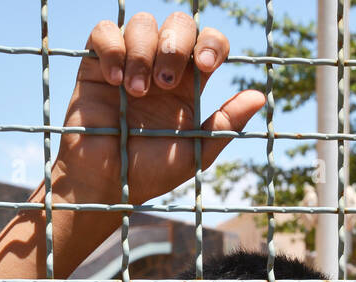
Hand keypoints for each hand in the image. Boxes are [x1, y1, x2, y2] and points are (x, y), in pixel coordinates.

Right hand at [52, 13, 265, 207]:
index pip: (209, 42)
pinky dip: (112, 49)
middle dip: (176, 44)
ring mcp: (129, 61)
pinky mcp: (96, 64)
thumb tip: (259, 96)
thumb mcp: (195, 152)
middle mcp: (161, 65)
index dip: (212, 43)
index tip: (206, 66)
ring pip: (142, 23)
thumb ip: (226, 124)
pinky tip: (114, 81)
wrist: (107, 183)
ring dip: (143, 52)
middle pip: (179, 23)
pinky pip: (105, 32)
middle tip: (166, 83)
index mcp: (189, 83)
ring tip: (136, 92)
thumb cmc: (151, 172)